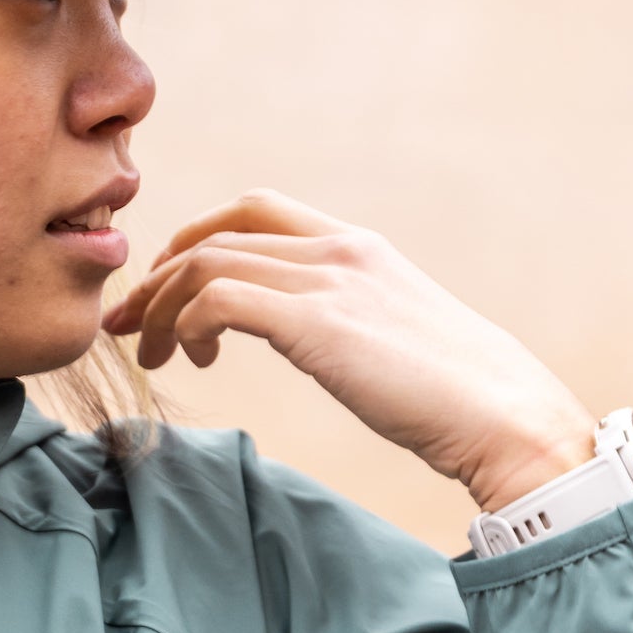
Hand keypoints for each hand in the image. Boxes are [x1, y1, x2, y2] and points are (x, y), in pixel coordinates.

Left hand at [100, 190, 594, 511]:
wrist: (506, 419)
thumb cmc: (457, 398)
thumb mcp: (391, 340)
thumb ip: (347, 323)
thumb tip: (318, 344)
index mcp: (357, 247)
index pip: (253, 212)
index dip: (193, 242)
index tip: (162, 291)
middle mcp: (339, 251)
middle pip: (216, 232)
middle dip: (156, 275)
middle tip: (125, 322)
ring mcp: (329, 282)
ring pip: (205, 263)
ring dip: (160, 307)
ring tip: (151, 353)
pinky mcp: (318, 323)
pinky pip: (217, 299)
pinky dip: (186, 323)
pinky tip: (192, 358)